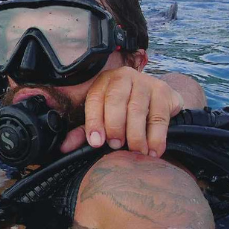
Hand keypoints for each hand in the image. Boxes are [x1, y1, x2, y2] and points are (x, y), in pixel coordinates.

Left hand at [60, 66, 183, 156]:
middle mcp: (123, 76)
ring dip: (135, 134)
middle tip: (116, 146)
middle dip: (114, 126)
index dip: (93, 121)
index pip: (95, 99)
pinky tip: (153, 151)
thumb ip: (84, 132)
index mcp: (103, 81)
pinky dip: (156, 137)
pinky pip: (159, 117)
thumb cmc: (124, 110)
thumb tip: (65, 147)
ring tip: (135, 152)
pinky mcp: (164, 92)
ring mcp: (145, 82)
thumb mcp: (102, 117)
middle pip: (115, 100)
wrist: (158, 98)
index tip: (96, 142)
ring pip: (137, 109)